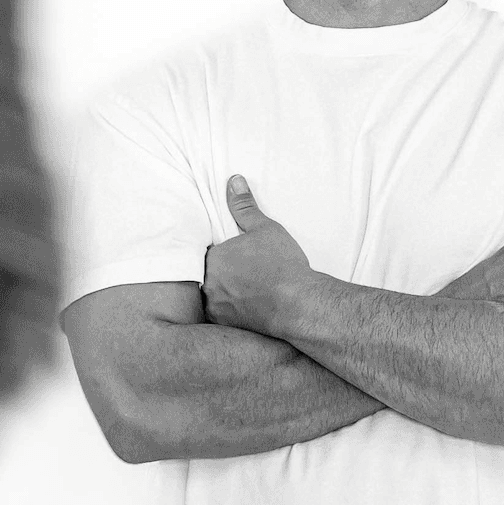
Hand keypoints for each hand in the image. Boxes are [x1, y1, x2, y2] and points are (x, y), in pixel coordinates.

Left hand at [199, 177, 324, 336]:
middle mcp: (207, 282)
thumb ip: (244, 207)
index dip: (220, 254)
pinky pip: (218, 315)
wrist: (298, 304)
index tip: (234, 257)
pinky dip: (227, 311)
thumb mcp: (265, 229)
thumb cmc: (282, 265)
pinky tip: (243, 308)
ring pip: (210, 295)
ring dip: (221, 293)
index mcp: (213, 257)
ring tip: (243, 292)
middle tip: (240, 275)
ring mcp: (214, 305)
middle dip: (218, 274)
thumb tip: (234, 181)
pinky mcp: (224, 323)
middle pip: (205, 275)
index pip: (206, 252)